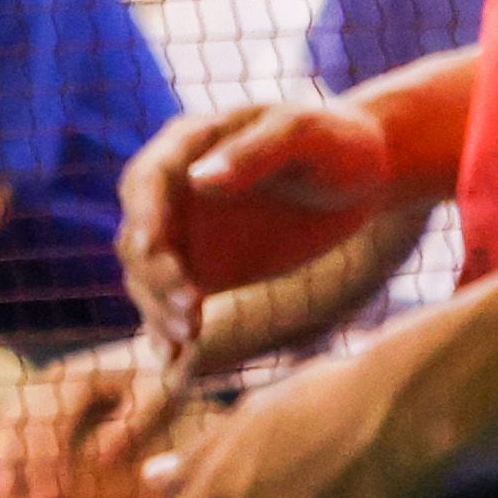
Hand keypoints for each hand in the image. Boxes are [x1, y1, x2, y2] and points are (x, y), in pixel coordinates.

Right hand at [128, 96, 394, 349]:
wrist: (360, 178)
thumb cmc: (335, 144)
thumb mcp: (305, 136)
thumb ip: (253, 154)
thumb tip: (198, 180)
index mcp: (188, 144)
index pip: (147, 181)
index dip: (143, 215)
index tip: (153, 250)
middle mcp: (174, 189)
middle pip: (138, 235)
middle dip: (154, 274)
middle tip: (191, 309)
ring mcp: (186, 231)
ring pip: (147, 274)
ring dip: (158, 306)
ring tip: (191, 336)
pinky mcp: (205, 266)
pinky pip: (173, 300)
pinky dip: (167, 330)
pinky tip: (173, 361)